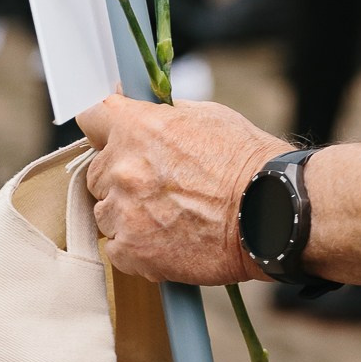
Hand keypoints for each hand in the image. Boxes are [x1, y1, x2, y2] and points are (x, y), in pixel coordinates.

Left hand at [77, 93, 286, 285]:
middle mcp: (123, 168)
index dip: (103, 127)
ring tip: (166, 214)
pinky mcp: (131, 251)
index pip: (92, 118)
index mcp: (138, 128)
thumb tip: (141, 110)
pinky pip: (116, 246)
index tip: (109, 135)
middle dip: (120, 175)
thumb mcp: (206, 116)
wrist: (268, 212)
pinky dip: (135, 245)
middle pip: (96, 171)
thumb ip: (162, 116)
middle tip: (155, 182)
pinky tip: (166, 237)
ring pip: (104, 211)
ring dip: (126, 212)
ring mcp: (124, 212)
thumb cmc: (245, 162)